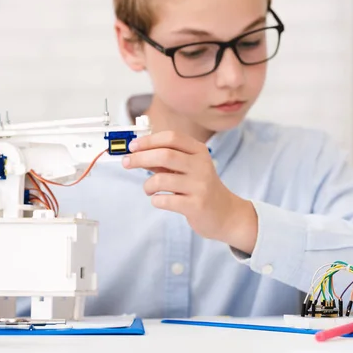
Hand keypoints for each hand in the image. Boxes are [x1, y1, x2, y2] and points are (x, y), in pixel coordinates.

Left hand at [121, 131, 257, 253]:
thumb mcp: (188, 168)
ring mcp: (200, 186)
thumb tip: (137, 152)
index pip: (171, 137)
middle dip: (140, 157)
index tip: (132, 146)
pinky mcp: (196, 205)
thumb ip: (166, 160)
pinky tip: (159, 200)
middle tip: (126, 162)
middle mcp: (202, 166)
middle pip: (165, 155)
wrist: (226, 214)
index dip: (149, 140)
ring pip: (161, 180)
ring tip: (148, 189)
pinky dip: (156, 200)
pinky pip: (165, 200)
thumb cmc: (201, 188)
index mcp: (199, 152)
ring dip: (147, 185)